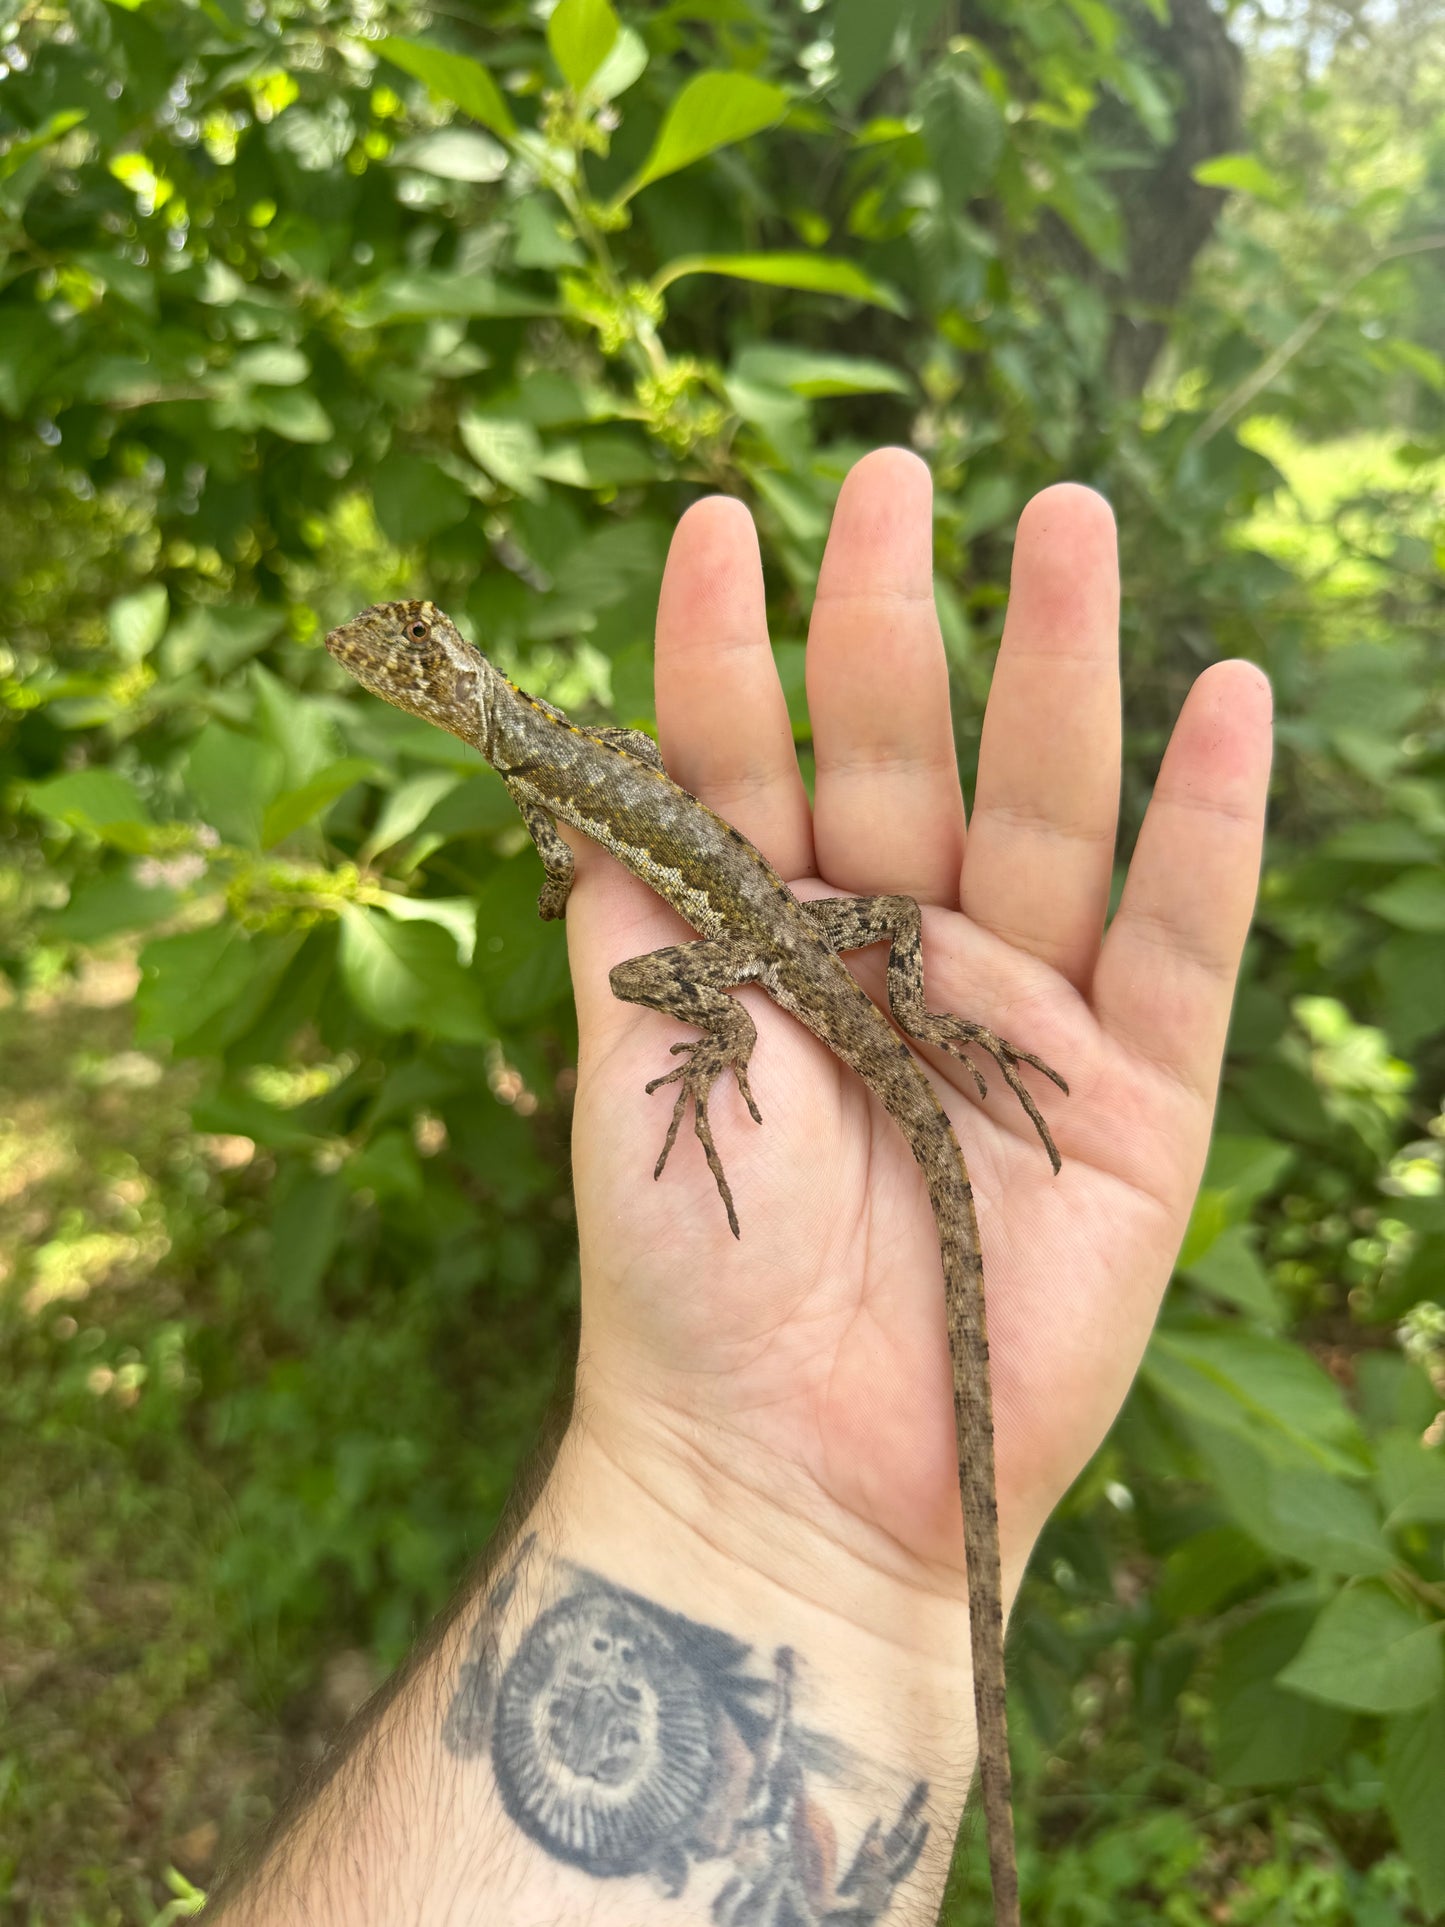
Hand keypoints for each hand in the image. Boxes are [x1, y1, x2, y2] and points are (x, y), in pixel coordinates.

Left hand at [564, 448, 1270, 1609]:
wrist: (786, 1472)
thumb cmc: (686, 1279)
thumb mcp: (631, 1069)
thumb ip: (624, 913)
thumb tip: (578, 760)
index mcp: (776, 946)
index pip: (750, 764)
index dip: (731, 651)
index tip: (715, 522)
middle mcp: (901, 958)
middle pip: (906, 757)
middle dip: (896, 620)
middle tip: (895, 469)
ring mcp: (1024, 1020)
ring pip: (1049, 812)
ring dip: (1059, 667)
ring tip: (1062, 518)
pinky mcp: (1138, 1101)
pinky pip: (1182, 939)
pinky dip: (1209, 824)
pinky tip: (1221, 694)